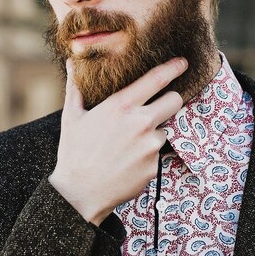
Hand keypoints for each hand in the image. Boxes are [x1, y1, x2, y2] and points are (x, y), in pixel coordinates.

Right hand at [49, 57, 186, 224]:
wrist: (80, 192)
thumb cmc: (74, 152)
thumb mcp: (71, 116)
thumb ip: (76, 86)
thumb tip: (72, 62)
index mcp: (121, 106)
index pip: (156, 79)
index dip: (173, 68)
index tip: (183, 63)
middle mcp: (140, 123)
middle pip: (175, 101)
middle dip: (170, 100)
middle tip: (157, 106)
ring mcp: (150, 146)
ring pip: (165, 129)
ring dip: (153, 133)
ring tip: (129, 144)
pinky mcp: (155, 167)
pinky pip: (158, 154)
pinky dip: (147, 155)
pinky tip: (128, 161)